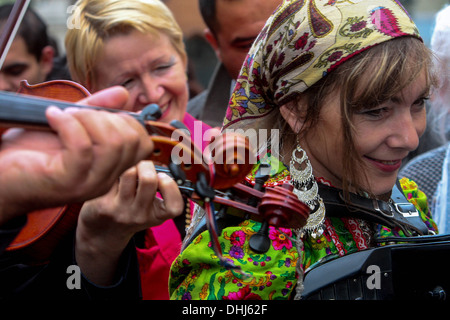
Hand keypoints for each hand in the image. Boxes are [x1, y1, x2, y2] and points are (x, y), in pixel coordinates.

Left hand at [0, 86, 152, 223]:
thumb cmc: (30, 151)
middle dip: (106, 116)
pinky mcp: (68, 182)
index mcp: (109, 168)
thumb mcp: (70, 124)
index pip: (142, 144)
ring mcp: (88, 183)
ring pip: (112, 144)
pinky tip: (52, 116)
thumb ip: (97, 110)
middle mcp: (105, 179)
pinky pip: (82, 147)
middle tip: (78, 113)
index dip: (127, 120)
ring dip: (87, 118)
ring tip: (64, 114)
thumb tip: (123, 94)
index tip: (99, 112)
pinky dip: (67, 123)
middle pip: (131, 140)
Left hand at [75, 160, 184, 284]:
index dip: (170, 187)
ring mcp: (121, 211)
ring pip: (128, 173)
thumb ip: (159, 189)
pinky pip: (112, 176)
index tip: (162, 178)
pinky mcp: (103, 204)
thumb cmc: (132, 211)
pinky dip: (115, 173)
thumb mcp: (152, 207)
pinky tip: (114, 179)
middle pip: (148, 179)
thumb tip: (159, 162)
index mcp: (158, 216)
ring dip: (129, 166)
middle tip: (143, 167)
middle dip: (147, 165)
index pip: (174, 206)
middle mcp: (140, 216)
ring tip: (128, 170)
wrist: (104, 232)